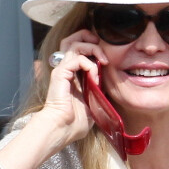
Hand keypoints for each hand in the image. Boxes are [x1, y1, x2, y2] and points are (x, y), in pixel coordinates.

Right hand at [40, 29, 108, 145]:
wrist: (62, 129)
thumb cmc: (74, 122)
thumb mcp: (92, 103)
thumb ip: (98, 91)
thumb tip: (108, 86)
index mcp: (73, 75)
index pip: (81, 50)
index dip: (94, 48)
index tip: (106, 58)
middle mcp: (66, 69)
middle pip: (74, 40)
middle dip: (91, 39)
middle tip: (104, 51)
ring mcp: (62, 70)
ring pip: (75, 44)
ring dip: (93, 49)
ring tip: (104, 62)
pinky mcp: (60, 73)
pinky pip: (77, 58)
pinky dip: (90, 65)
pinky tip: (95, 78)